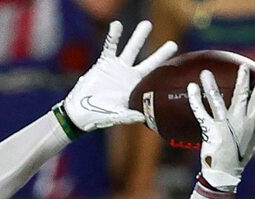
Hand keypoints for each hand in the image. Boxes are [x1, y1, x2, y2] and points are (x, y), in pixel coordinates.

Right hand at [63, 20, 177, 131]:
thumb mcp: (115, 117)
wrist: (80, 111)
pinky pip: (110, 47)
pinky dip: (113, 36)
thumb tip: (143, 118)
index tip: (175, 76)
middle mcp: (129, 77)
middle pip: (149, 63)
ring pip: (131, 49)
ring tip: (147, 24)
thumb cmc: (98, 117)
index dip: (164, 74)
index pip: (153, 80)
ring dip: (139, 37)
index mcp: (135, 90)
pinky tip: (117, 25)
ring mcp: (117, 69)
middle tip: (173, 45)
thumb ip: (128, 116)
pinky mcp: (104, 63)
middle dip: (160, 54)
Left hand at [187, 64, 254, 191]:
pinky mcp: (210, 131)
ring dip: (211, 86)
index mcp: (250, 125)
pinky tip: (191, 88)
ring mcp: (224, 126)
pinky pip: (201, 113)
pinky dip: (195, 100)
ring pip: (218, 102)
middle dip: (243, 80)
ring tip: (205, 73)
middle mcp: (238, 123)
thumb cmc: (238, 160)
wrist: (224, 175)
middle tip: (243, 66)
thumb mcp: (254, 147)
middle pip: (241, 97)